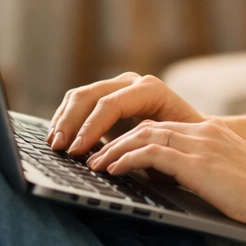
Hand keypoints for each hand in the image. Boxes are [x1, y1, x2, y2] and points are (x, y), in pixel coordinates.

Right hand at [48, 73, 205, 155]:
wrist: (192, 134)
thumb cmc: (185, 143)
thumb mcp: (170, 147)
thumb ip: (145, 150)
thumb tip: (117, 162)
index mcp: (150, 90)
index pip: (111, 104)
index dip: (90, 128)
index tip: (76, 151)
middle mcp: (132, 82)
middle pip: (90, 95)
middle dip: (71, 122)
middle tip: (58, 148)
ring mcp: (118, 86)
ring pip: (80, 96)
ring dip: (63, 120)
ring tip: (54, 145)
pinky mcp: (106, 97)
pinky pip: (78, 102)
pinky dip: (65, 119)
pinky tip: (58, 138)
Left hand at [86, 117, 245, 231]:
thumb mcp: (230, 176)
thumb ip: (205, 171)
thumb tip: (175, 183)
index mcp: (213, 132)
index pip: (163, 127)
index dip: (135, 139)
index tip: (114, 153)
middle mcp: (204, 131)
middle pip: (148, 127)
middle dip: (117, 141)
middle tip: (95, 157)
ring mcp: (200, 144)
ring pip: (144, 136)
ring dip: (114, 150)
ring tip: (95, 165)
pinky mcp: (196, 162)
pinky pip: (151, 154)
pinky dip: (126, 160)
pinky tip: (112, 170)